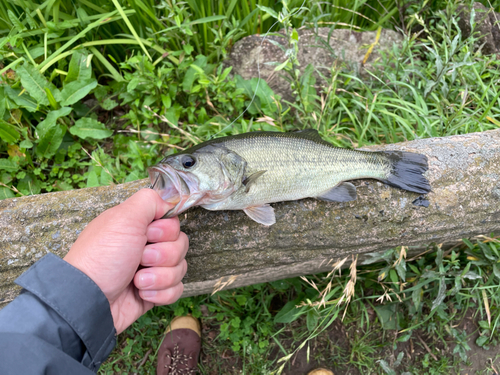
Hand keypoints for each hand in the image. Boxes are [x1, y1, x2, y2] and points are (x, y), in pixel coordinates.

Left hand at [63, 189, 188, 333]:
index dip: (166, 230)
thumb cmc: (102, 257)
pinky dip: (161, 293)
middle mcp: (146, 246)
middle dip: (163, 255)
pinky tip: (141, 294)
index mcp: (138, 226)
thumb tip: (169, 203)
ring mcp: (151, 270)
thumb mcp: (123, 217)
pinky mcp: (154, 292)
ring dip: (160, 276)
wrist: (90, 301)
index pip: (173, 222)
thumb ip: (150, 200)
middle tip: (140, 259)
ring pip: (180, 268)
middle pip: (180, 244)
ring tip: (137, 281)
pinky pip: (176, 290)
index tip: (148, 235)